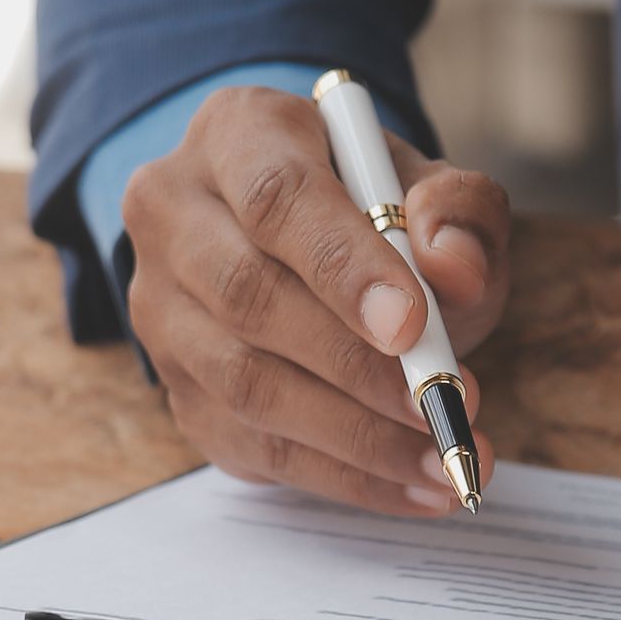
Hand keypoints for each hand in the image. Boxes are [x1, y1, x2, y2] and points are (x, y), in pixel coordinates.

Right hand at [126, 85, 509, 514]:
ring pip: (244, 385)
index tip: (412, 326)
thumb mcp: (430, 186)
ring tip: (446, 456)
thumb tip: (456, 270)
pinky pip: (252, 447)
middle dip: (356, 365)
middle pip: (247, 297)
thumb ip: (457, 212)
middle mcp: (175, 214)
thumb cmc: (373, 207)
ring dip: (357, 436)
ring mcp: (162, 309)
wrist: (309, 242)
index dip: (343, 267)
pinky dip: (345, 476)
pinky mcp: (179, 389)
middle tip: (446, 403)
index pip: (277, 199)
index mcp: (237, 135)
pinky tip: (416, 485)